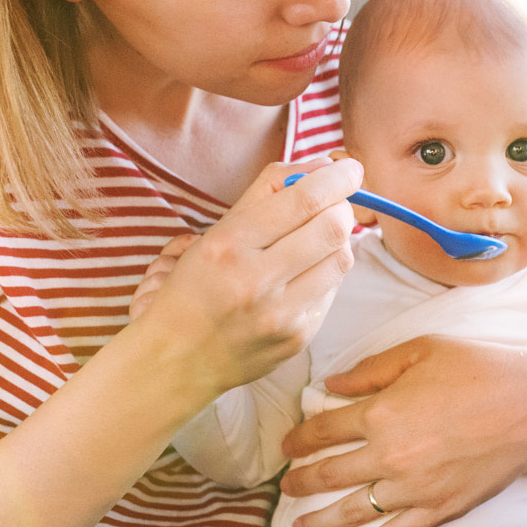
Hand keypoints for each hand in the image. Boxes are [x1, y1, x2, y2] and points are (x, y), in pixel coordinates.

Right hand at [122, 157, 360, 398]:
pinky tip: (303, 276)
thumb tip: (324, 167)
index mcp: (228, 244)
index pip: (303, 199)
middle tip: (335, 204)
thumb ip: (267, 192)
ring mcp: (280, 314)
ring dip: (337, 241)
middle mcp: (254, 280)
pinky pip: (332, 291)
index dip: (338, 178)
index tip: (349, 168)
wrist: (177, 358)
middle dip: (343, 207)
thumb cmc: (195, 287)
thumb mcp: (215, 231)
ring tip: (316, 241)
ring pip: (341, 259)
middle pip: (333, 227)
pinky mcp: (297, 337)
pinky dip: (326, 275)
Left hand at [278, 336, 526, 526]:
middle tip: (284, 487)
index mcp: (381, 412)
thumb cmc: (479, 368)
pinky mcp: (440, 508)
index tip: (286, 446)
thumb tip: (330, 385)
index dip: (297, 440)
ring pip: (353, 511)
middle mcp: (390, 455)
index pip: (322, 431)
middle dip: (300, 483)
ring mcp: (415, 488)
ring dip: (318, 521)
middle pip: (329, 474)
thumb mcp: (420, 351)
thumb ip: (371, 370)